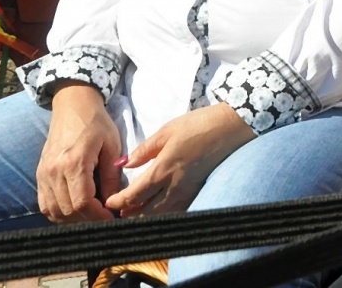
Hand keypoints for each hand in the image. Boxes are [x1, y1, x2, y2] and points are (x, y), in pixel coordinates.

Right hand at [37, 83, 123, 222]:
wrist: (72, 106)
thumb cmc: (96, 123)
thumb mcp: (112, 146)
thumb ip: (111, 176)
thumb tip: (114, 203)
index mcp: (74, 162)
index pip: (82, 202)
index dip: (98, 215)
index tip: (111, 218)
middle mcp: (54, 171)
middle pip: (68, 210)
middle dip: (88, 219)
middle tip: (104, 218)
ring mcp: (43, 174)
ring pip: (54, 211)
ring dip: (73, 219)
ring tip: (91, 215)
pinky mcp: (39, 175)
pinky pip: (44, 204)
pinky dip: (58, 213)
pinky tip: (74, 211)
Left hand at [105, 102, 254, 216]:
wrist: (232, 127)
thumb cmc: (199, 125)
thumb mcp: (167, 130)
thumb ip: (144, 150)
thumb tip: (123, 164)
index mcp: (163, 170)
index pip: (133, 196)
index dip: (118, 203)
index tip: (109, 202)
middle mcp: (174, 187)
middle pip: (145, 213)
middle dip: (129, 215)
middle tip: (118, 211)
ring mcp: (188, 192)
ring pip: (160, 216)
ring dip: (145, 216)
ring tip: (135, 211)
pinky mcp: (198, 192)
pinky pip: (175, 212)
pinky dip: (162, 214)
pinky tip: (158, 208)